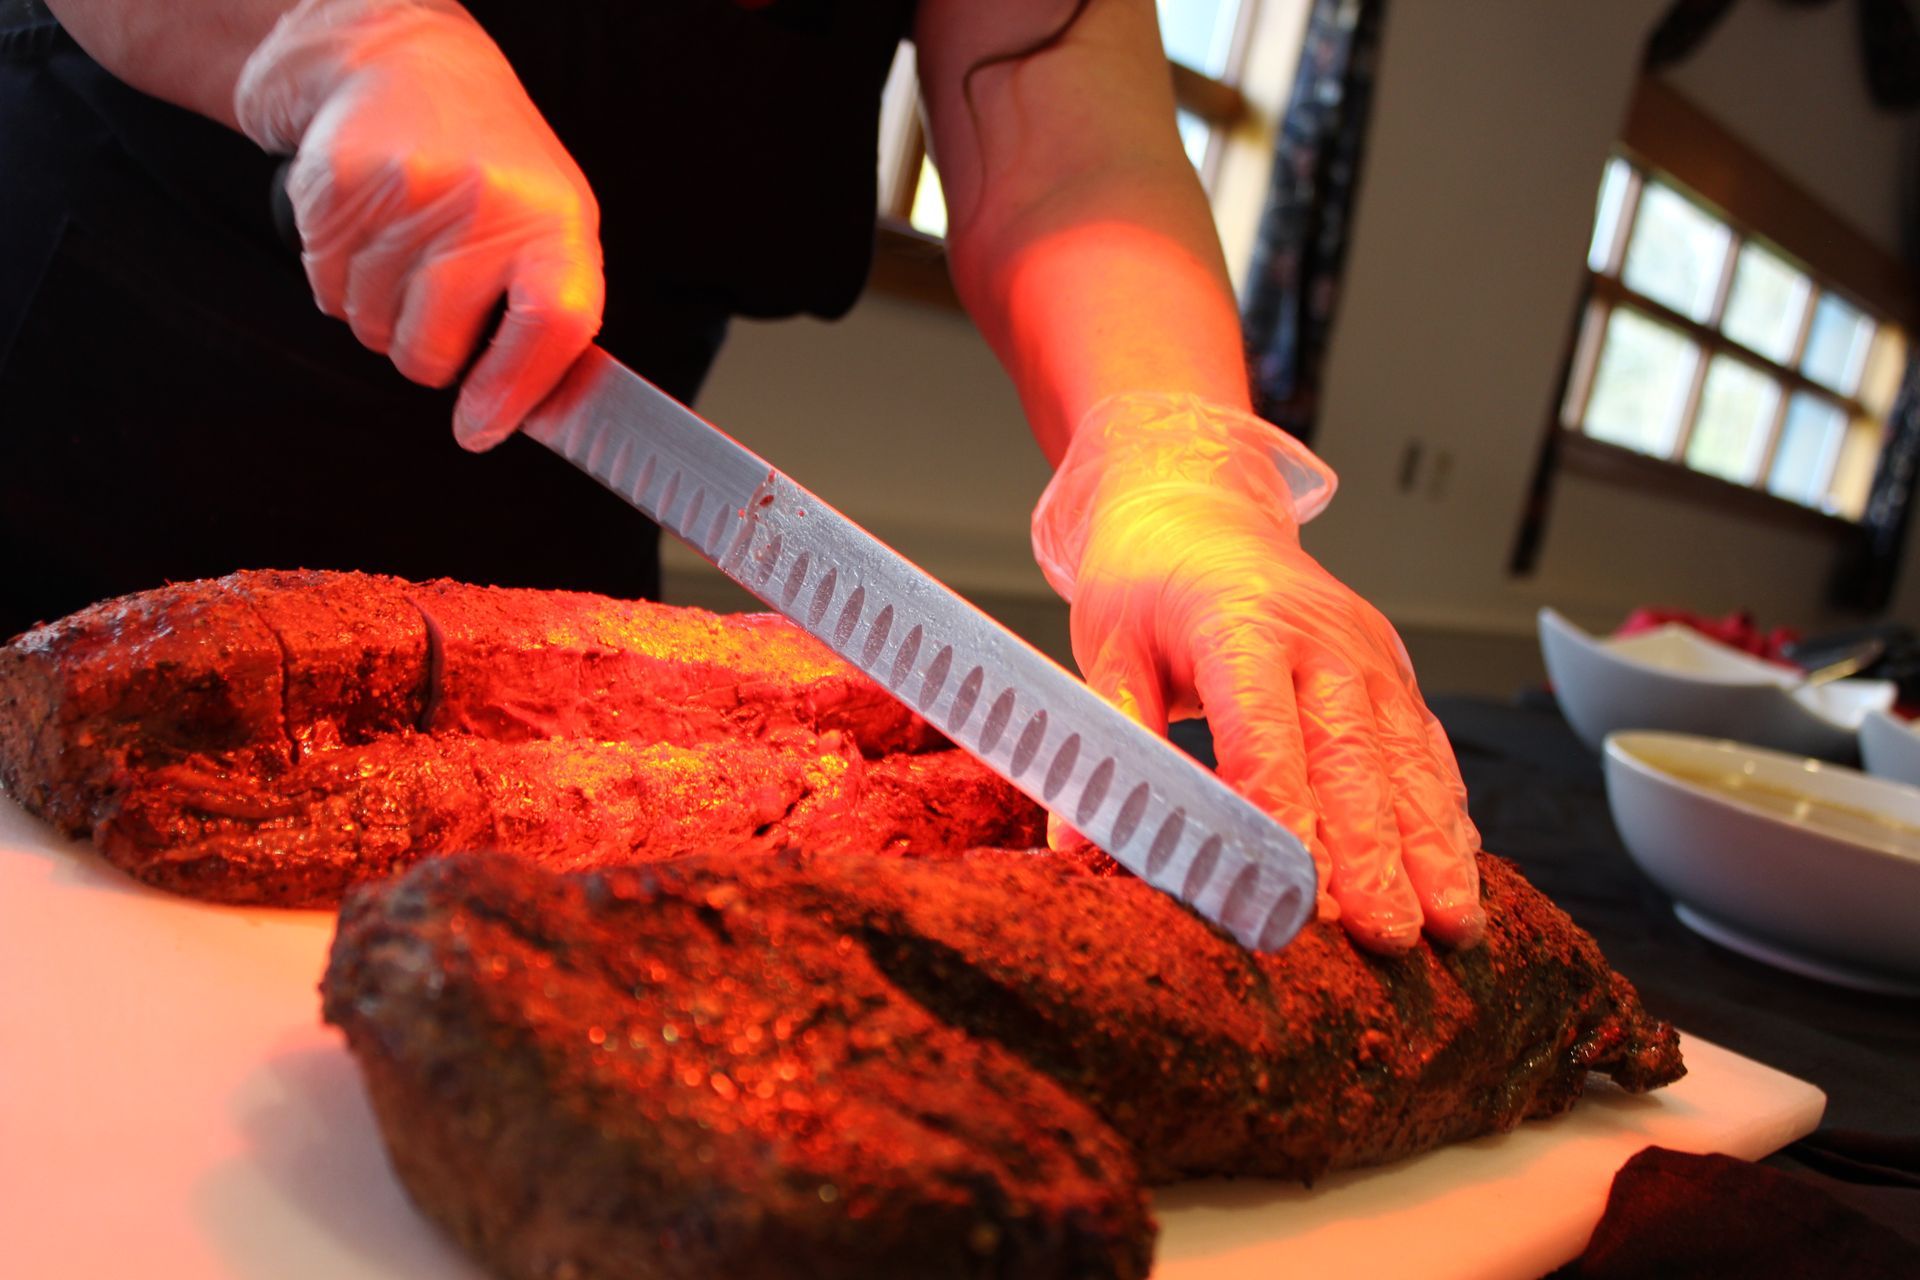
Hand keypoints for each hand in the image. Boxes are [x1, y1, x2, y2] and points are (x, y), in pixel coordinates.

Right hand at [235, 0, 602, 448]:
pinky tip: (368, 236)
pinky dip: (341, 285)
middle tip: (438, 306)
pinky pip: (325, 292)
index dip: (512, 390)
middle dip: (428, 356)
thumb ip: (546, 325)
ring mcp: (404, 193)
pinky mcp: (334, 188)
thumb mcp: (551, 231)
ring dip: (381, 317)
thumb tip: (498, 421)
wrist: (409, 65)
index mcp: (551, 222)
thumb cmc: (493, 167)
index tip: (479, 428)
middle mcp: (481, 203)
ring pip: (371, 329)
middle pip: (433, 349)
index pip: (548, 324)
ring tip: (406, 255)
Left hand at [1033, 394, 1484, 952]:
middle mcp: (1320, 637)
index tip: (1298, 894)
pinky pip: (1428, 747)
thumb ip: (1110, 741)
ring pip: (1408, 758)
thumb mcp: (1107, 648)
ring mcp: (1367, 653)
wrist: (1199, 506)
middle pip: (1352, 756)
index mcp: (1240, 623)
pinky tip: (1459, 872)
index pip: (1266, 735)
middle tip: (1390, 936)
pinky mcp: (1392, 671)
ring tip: (1451, 925)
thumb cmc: (1149, 581)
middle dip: (1376, 855)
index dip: (1286, 819)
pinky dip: (1446, 813)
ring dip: (1432, 846)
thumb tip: (1080, 843)